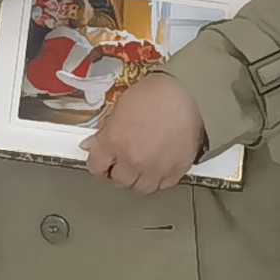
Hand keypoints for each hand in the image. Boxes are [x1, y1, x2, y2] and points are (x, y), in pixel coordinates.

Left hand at [79, 73, 206, 191]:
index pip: (96, 167)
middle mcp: (132, 160)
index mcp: (113, 141)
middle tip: (122, 163)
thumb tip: (91, 145)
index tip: (102, 163)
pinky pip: (164, 184)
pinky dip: (160, 178)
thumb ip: (105, 130)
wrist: (188, 91)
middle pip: (119, 180)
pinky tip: (159, 166)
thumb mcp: (121, 106)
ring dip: (138, 178)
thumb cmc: (154, 92)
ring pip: (141, 187)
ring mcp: (156, 168)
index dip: (98, 165)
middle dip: (118, 172)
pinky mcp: (177, 169)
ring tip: (141, 167)